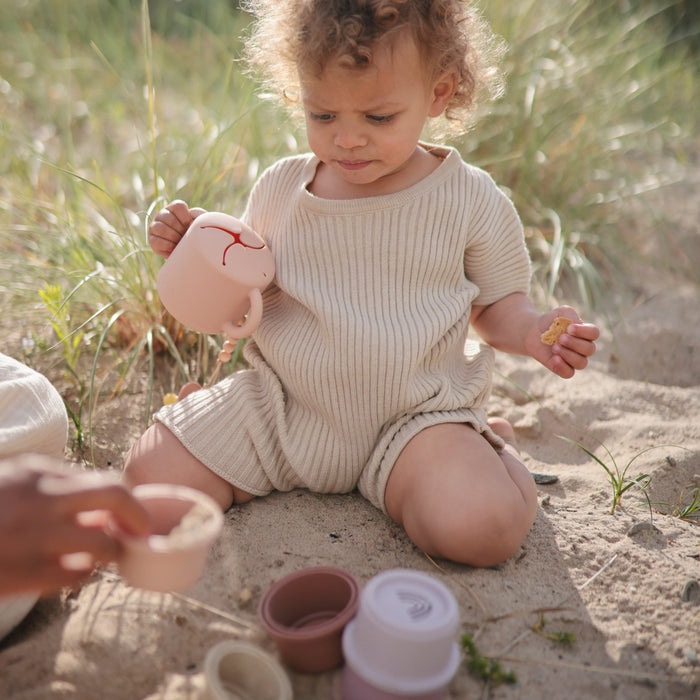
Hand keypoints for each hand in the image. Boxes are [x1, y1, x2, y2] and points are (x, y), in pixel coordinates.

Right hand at [0, 455, 149, 596]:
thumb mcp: (13, 480)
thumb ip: (53, 485)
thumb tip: (100, 505)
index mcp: (37, 473)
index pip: (104, 480)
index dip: (127, 499)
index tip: (133, 512)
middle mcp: (40, 499)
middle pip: (116, 496)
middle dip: (137, 515)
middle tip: (141, 530)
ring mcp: (32, 536)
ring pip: (102, 544)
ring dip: (110, 551)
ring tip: (104, 554)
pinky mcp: (20, 573)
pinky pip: (74, 575)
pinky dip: (81, 574)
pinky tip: (73, 571)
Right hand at [148, 200, 206, 257]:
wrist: (190, 253)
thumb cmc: (196, 235)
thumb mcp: (200, 224)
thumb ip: (199, 216)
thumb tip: (192, 217)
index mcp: (174, 208)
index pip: (178, 206)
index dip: (186, 218)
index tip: (191, 227)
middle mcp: (162, 215)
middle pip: (170, 219)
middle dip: (181, 230)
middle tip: (187, 237)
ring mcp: (155, 227)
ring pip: (162, 229)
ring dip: (174, 237)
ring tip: (181, 243)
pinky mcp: (152, 240)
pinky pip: (157, 241)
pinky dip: (168, 246)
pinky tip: (175, 248)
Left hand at [527, 306, 599, 378]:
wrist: (534, 331)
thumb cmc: (551, 321)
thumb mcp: (561, 313)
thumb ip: (570, 315)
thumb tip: (574, 326)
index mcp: (585, 333)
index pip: (594, 333)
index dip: (584, 331)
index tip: (569, 328)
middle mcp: (583, 348)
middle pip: (589, 349)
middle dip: (574, 343)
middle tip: (560, 338)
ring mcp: (574, 359)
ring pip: (581, 363)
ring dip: (568, 354)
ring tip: (555, 347)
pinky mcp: (562, 368)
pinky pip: (569, 373)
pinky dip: (563, 366)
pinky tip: (555, 358)